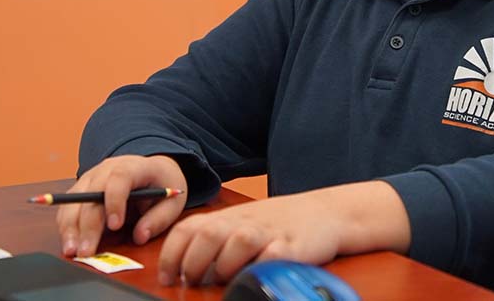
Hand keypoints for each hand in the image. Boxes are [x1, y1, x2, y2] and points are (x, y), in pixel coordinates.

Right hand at [56, 155, 187, 257]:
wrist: (150, 170)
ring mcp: (91, 178)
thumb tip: (140, 236)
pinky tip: (70, 244)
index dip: (115, 201)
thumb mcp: (173, 200)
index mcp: (134, 167)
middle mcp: (107, 169)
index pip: (120, 178)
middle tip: (87, 251)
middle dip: (88, 225)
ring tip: (73, 251)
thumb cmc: (161, 184)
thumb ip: (159, 218)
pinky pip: (68, 207)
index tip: (116, 226)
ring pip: (74, 201)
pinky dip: (67, 226)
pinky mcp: (80, 190)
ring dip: (71, 228)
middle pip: (92, 194)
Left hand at [157, 181, 410, 285]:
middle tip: (193, 281)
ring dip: (224, 265)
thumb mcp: (244, 223)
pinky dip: (259, 268)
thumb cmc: (280, 224)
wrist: (325, 213)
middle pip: (208, 236)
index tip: (167, 275)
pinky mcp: (292, 247)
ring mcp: (269, 233)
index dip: (171, 253)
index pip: (189, 229)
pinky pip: (271, 257)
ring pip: (237, 242)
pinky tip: (254, 276)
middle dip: (193, 263)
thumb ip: (216, 241)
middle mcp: (246, 222)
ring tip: (225, 279)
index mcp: (230, 217)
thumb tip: (183, 271)